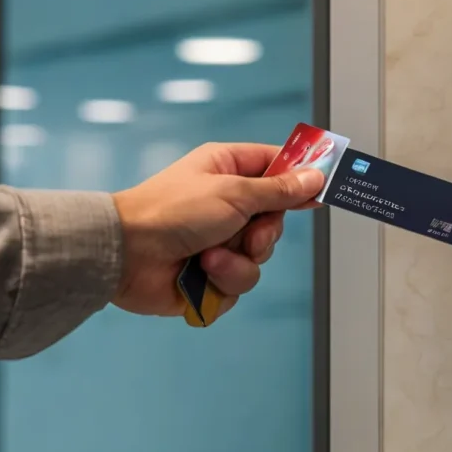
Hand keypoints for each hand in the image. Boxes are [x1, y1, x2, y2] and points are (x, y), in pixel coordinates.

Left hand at [110, 142, 324, 319]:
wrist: (127, 255)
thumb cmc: (170, 211)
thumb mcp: (233, 192)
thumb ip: (279, 190)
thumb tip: (314, 176)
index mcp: (227, 169)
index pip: (276, 167)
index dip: (300, 178)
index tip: (324, 187)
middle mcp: (224, 204)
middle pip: (274, 221)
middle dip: (263, 235)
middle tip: (248, 234)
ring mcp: (216, 240)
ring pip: (258, 259)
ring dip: (238, 263)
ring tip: (208, 258)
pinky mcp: (208, 275)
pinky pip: (238, 284)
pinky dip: (222, 283)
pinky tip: (198, 274)